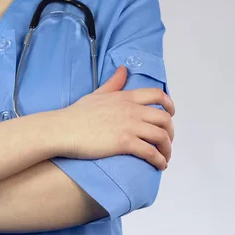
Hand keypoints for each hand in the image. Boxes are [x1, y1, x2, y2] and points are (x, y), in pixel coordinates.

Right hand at [57, 66, 174, 169]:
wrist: (63, 129)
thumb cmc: (76, 114)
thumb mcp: (98, 94)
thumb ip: (114, 83)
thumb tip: (123, 69)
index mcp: (126, 97)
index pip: (157, 95)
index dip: (169, 105)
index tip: (171, 114)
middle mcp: (131, 110)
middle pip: (164, 118)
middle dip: (170, 132)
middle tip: (167, 142)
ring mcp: (129, 126)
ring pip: (161, 136)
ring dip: (167, 149)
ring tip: (165, 157)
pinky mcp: (124, 143)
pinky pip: (150, 152)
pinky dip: (159, 160)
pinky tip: (159, 165)